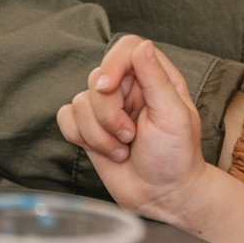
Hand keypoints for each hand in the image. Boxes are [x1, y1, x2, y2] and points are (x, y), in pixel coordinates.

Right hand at [56, 35, 208, 222]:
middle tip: (130, 135)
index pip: (126, 48)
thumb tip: (142, 46)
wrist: (163, 196)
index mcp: (154, 78)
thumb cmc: (177, 157)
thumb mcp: (174, 117)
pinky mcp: (89, 129)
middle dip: (108, 114)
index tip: (110, 88)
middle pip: (97, 78)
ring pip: (79, 102)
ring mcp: (107, 109)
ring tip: (124, 149)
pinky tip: (106, 151)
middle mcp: (128, 88)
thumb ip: (156, 80)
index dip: (113, 63)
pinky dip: (81, 137)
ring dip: (99, 134)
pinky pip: (66, 118)